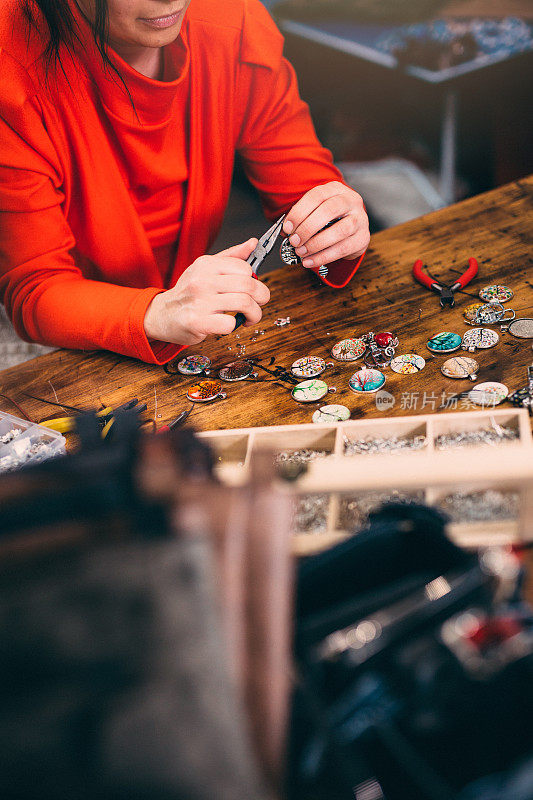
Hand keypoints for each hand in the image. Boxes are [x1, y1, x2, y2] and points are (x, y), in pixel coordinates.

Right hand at [143, 239, 269, 343]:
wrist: (162, 314)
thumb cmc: (188, 293)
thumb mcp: (205, 269)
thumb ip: (231, 257)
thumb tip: (253, 243)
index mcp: (206, 264)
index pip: (245, 267)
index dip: (255, 280)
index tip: (254, 289)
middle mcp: (202, 280)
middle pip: (249, 285)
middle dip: (261, 297)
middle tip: (258, 304)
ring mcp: (199, 301)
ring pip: (244, 304)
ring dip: (253, 314)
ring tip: (249, 317)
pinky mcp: (197, 322)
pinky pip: (229, 323)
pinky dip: (234, 326)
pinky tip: (228, 324)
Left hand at [282, 181, 369, 268]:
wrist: (352, 228)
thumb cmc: (329, 218)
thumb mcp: (316, 211)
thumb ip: (302, 218)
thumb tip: (286, 232)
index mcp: (335, 189)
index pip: (316, 196)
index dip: (299, 212)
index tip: (287, 228)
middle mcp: (351, 201)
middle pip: (329, 210)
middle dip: (308, 228)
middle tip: (294, 241)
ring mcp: (360, 219)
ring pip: (340, 230)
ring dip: (316, 244)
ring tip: (301, 252)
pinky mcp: (362, 238)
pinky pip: (343, 249)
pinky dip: (324, 257)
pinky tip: (310, 261)